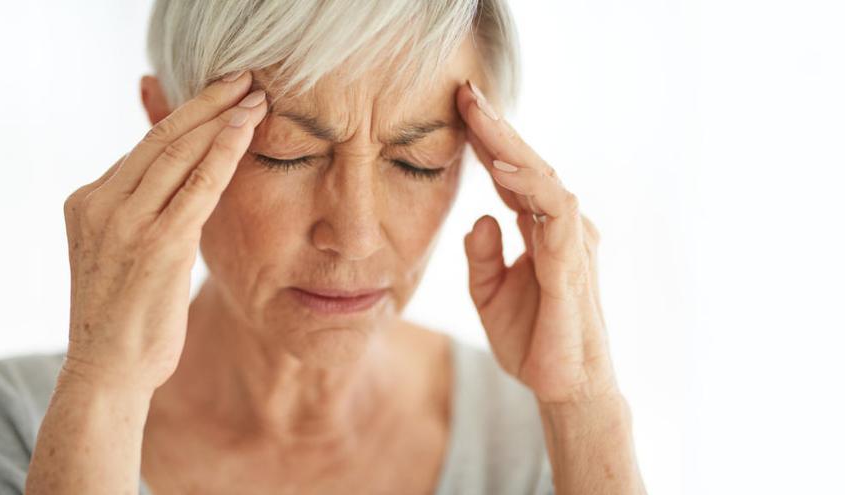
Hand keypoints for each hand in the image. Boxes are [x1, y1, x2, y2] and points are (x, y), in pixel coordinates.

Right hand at [61, 70, 267, 392]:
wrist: (108, 371)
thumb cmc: (126, 318)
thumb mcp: (124, 254)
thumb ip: (144, 214)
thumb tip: (177, 184)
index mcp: (89, 201)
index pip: (143, 146)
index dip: (186, 115)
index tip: (218, 95)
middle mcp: (101, 204)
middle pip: (161, 139)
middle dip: (207, 104)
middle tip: (243, 79)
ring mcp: (126, 222)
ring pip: (179, 154)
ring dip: (222, 121)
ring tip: (255, 96)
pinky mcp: (157, 244)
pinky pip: (197, 186)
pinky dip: (224, 154)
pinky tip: (246, 130)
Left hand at [458, 80, 617, 404]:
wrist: (560, 387)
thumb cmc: (531, 340)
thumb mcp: (489, 293)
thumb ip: (481, 255)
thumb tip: (478, 218)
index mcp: (539, 230)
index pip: (513, 174)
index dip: (488, 141)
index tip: (457, 108)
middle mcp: (561, 227)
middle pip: (528, 165)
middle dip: (497, 128)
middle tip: (466, 90)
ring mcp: (571, 242)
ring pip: (544, 177)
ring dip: (510, 145)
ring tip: (477, 116)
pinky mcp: (572, 263)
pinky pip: (553, 212)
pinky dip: (527, 185)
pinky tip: (498, 167)